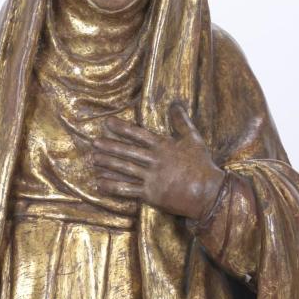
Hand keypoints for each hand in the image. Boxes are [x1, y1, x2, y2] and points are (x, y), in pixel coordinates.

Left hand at [92, 102, 226, 220]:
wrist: (207, 192)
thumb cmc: (202, 166)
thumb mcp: (193, 139)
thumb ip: (181, 122)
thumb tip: (175, 104)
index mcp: (163, 146)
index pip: (138, 134)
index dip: (121, 128)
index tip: (107, 123)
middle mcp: (154, 161)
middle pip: (127, 152)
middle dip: (109, 146)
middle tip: (93, 142)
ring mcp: (151, 178)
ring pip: (124, 169)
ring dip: (106, 164)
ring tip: (92, 159)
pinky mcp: (150, 194)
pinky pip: (126, 189)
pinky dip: (112, 186)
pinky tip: (99, 183)